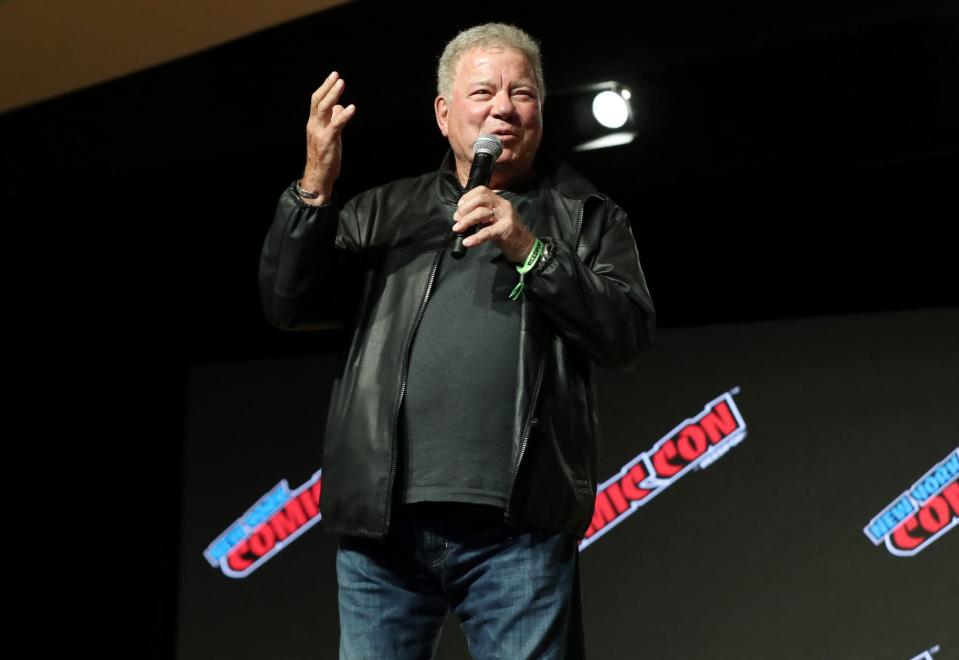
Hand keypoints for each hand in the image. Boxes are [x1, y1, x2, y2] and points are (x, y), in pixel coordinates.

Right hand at [301, 71, 356, 203]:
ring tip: (342, 84)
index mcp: (314, 124)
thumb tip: (340, 107)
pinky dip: (343, 116)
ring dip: (333, 95)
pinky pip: (335, 126)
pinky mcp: (328, 142)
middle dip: (328, 87)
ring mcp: (320, 133)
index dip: (325, 88)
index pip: (317, 101)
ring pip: (324, 109)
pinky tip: (351, 108)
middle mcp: (314, 126)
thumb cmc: (324, 158)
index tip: (334, 77)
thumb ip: (333, 121)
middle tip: (337, 76)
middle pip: (318, 101)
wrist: (318, 177)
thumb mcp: (330, 136)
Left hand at [451, 187, 536, 263]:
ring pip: (482, 212)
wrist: (525, 246)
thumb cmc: (507, 233)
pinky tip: (467, 242)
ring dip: (466, 220)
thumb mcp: (494, 219)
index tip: (459, 207)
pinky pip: (487, 232)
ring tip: (458, 229)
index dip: (468, 197)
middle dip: (465, 208)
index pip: (482, 190)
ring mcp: (505, 216)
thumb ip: (481, 215)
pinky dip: (475, 238)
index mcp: (499, 201)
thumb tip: (462, 217)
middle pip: (480, 199)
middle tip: (456, 219)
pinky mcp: (506, 230)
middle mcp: (503, 205)